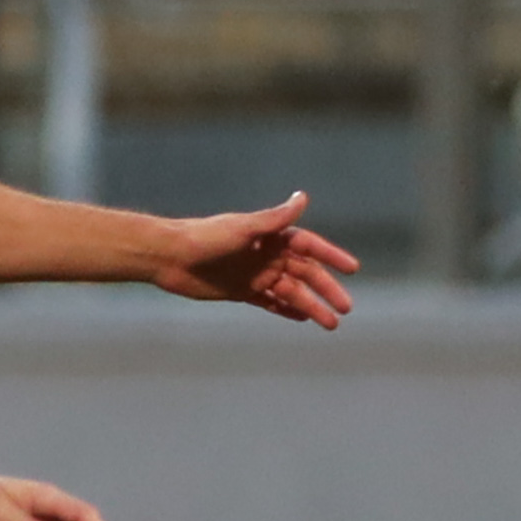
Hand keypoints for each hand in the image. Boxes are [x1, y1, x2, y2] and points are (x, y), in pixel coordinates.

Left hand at [155, 192, 358, 328]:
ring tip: (331, 323)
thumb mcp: (244, 228)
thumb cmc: (205, 238)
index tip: (352, 269)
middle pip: (305, 273)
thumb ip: (275, 218)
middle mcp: (267, 255)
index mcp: (271, 236)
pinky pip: (269, 302)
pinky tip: (304, 319)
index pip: (310, 246)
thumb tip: (303, 196)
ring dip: (310, 305)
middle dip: (326, 289)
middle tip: (346, 307)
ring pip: (290, 291)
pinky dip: (286, 309)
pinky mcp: (240, 290)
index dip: (331, 256)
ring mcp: (255, 274)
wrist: (168, 256)